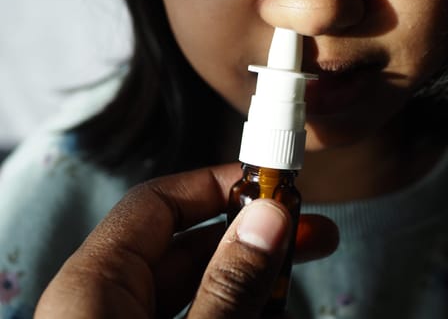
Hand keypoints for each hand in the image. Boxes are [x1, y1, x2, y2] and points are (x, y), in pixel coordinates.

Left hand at [34, 163, 338, 317]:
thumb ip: (227, 284)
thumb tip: (269, 216)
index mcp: (94, 284)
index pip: (158, 202)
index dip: (218, 183)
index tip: (273, 185)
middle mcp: (107, 301)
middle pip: (190, 246)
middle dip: (256, 238)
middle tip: (313, 233)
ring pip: (202, 287)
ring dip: (256, 283)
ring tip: (300, 287)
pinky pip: (200, 315)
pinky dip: (238, 311)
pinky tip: (274, 314)